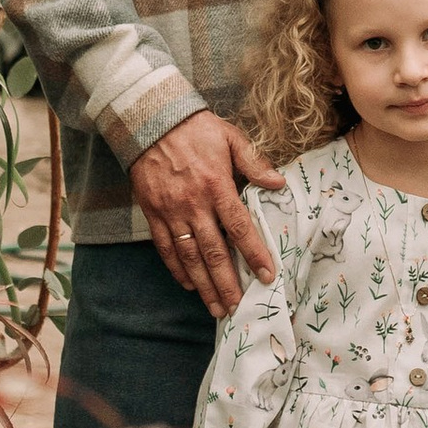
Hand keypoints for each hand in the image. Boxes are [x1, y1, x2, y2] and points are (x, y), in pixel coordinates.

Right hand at [131, 110, 283, 315]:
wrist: (149, 120)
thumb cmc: (195, 128)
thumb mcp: (230, 137)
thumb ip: (254, 162)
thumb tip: (278, 184)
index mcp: (216, 185)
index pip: (239, 227)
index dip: (254, 253)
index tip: (267, 275)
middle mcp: (193, 204)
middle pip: (213, 251)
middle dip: (227, 282)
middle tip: (239, 306)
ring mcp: (171, 212)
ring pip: (189, 256)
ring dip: (203, 285)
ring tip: (216, 307)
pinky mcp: (152, 213)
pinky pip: (165, 248)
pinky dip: (177, 269)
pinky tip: (189, 284)